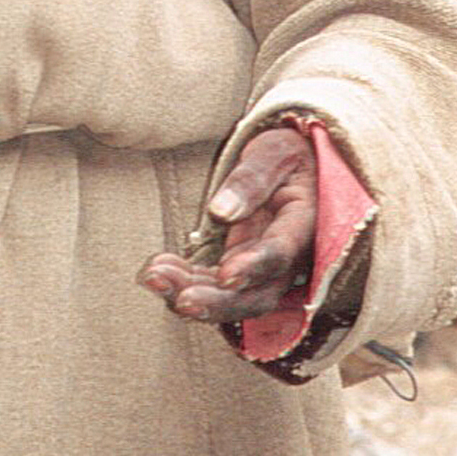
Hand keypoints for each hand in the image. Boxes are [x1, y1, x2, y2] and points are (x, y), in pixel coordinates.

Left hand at [138, 126, 316, 325]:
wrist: (293, 168)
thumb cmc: (285, 156)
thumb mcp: (273, 153)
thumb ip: (251, 180)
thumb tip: (221, 211)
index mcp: (303, 225)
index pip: (281, 254)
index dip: (254, 267)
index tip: (224, 273)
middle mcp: (288, 258)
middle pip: (259, 295)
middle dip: (218, 302)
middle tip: (180, 299)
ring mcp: (264, 268)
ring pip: (233, 298)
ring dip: (192, 292)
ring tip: (154, 277)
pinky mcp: (240, 268)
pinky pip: (214, 287)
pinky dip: (186, 283)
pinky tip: (158, 271)